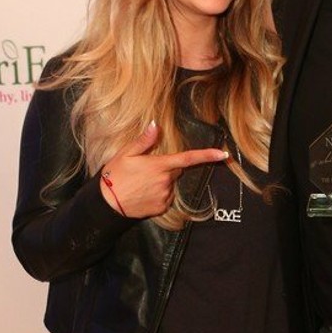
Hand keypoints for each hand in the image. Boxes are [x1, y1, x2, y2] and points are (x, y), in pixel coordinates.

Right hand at [99, 123, 226, 218]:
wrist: (107, 204)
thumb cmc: (114, 175)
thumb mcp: (125, 154)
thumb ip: (143, 141)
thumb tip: (155, 125)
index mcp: (159, 165)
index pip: (188, 158)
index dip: (207, 155)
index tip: (223, 154)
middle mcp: (165, 181)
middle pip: (175, 170)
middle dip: (166, 167)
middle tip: (145, 169)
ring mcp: (165, 195)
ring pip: (170, 184)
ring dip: (161, 181)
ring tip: (141, 183)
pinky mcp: (162, 207)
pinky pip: (166, 197)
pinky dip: (158, 193)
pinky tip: (143, 193)